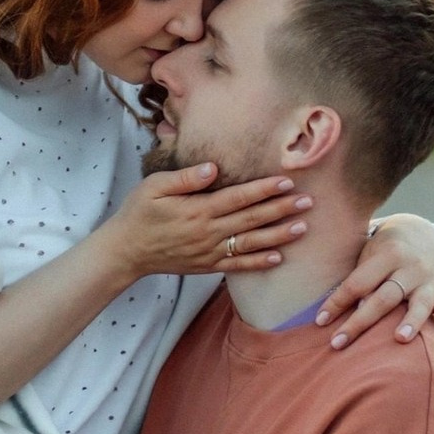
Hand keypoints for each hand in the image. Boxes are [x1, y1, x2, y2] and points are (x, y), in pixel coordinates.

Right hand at [111, 163, 313, 277]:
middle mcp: (208, 232)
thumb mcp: (154, 187)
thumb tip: (213, 168)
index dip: (264, 189)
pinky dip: (259, 262)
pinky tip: (279, 257)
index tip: (286, 182)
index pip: (238, 197)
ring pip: (251, 243)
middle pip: (251, 219)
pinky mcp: (207, 265)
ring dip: (278, 235)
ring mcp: (209, 251)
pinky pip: (238, 264)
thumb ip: (185, 178)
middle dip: (281, 210)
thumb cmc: (138, 213)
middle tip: (308, 202)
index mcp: (198, 210)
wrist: (126, 251)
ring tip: (302, 228)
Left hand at [316, 214, 433, 349]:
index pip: (357, 283)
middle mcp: (410, 267)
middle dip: (360, 322)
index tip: (319, 322)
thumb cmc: (382, 246)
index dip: (337, 302)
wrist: (421, 230)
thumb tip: (336, 311)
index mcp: (387, 254)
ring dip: (411, 321)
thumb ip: (358, 277)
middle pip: (384, 298)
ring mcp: (430, 281)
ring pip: (420, 303)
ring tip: (400, 339)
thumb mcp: (367, 252)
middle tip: (337, 343)